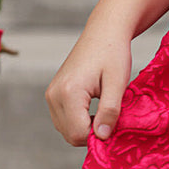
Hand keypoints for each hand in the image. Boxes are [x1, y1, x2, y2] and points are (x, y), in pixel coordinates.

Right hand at [45, 29, 131, 146]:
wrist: (104, 31)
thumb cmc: (113, 53)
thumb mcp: (117, 82)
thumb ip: (110, 111)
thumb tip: (102, 137)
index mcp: (68, 92)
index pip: (78, 134)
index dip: (99, 135)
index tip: (115, 124)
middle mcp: (53, 95)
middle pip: (70, 134)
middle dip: (92, 132)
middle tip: (112, 117)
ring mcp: (51, 94)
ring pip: (66, 129)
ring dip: (85, 127)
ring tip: (104, 110)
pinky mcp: (53, 94)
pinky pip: (64, 119)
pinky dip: (79, 120)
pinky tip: (95, 108)